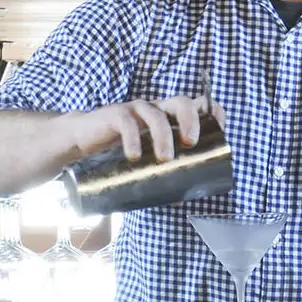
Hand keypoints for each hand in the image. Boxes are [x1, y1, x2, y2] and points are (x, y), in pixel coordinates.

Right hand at [78, 95, 214, 164]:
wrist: (81, 144)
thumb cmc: (119, 153)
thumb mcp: (144, 161)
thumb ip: (160, 175)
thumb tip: (181, 199)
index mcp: (169, 118)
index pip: (197, 105)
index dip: (212, 112)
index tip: (220, 129)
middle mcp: (156, 109)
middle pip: (181, 102)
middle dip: (190, 120)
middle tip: (191, 144)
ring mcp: (135, 110)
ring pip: (156, 113)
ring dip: (163, 134)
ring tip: (164, 158)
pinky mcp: (114, 114)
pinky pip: (126, 121)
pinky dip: (133, 138)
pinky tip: (134, 156)